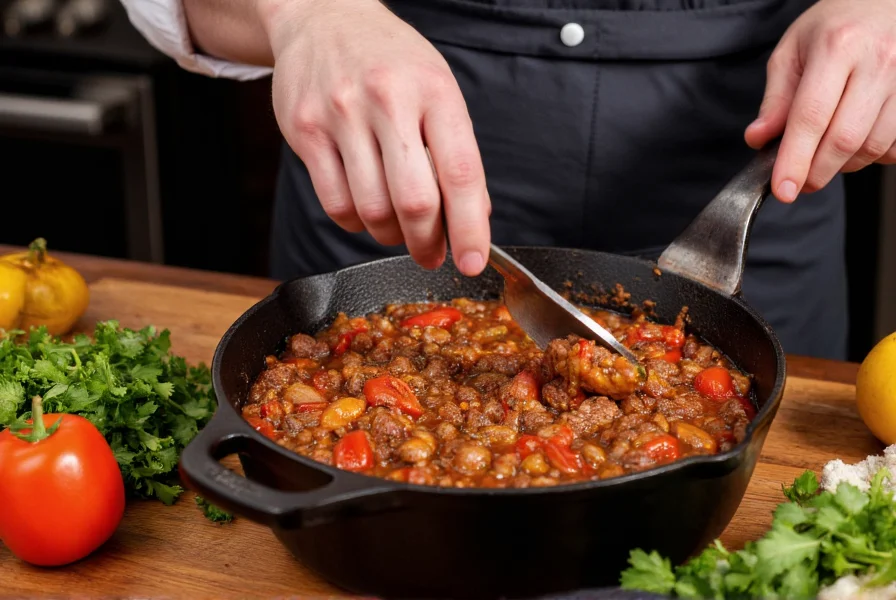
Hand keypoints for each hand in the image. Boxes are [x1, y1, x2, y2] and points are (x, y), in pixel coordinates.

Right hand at [258, 0, 490, 275]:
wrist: (323, 16)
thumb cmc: (391, 60)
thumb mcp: (437, 90)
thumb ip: (456, 152)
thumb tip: (473, 218)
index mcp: (434, 90)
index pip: (461, 173)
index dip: (470, 228)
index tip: (473, 261)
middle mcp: (388, 99)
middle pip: (414, 201)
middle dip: (427, 242)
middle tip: (432, 255)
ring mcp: (341, 114)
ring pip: (372, 209)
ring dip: (390, 235)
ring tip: (397, 227)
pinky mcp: (305, 130)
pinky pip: (335, 203)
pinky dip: (355, 222)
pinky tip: (364, 209)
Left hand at [745, 0, 895, 202]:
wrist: (886, 2)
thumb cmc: (838, 25)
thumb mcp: (793, 51)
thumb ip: (775, 99)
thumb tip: (758, 139)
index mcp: (838, 46)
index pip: (811, 117)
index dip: (795, 160)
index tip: (783, 189)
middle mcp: (879, 60)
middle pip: (844, 139)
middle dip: (816, 172)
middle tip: (799, 180)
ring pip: (873, 147)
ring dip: (844, 165)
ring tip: (826, 154)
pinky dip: (873, 156)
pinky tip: (857, 140)